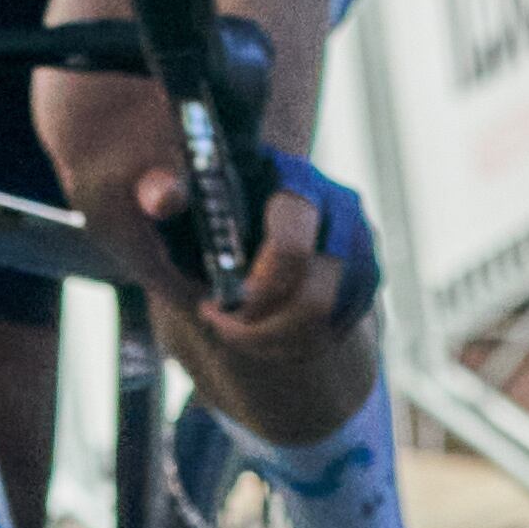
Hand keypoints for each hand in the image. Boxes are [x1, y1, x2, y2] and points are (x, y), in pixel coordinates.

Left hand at [135, 170, 350, 353]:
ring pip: (324, 325)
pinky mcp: (366, 282)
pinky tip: (260, 333)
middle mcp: (339, 211)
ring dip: (271, 342)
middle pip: (314, 299)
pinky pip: (334, 334)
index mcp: (295, 180)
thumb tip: (162, 198)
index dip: (256, 289)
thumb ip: (167, 190)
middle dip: (261, 329)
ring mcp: (361, 249)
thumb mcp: (186, 193)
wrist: (256, 204)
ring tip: (232, 332)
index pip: (290, 245)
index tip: (213, 305)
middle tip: (219, 326)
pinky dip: (293, 346)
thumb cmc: (214, 202)